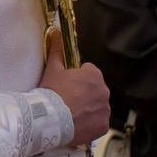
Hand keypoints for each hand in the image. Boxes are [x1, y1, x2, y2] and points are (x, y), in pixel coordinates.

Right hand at [38, 27, 109, 146]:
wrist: (51, 120)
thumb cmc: (52, 92)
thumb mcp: (52, 69)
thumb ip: (57, 50)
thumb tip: (56, 31)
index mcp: (94, 75)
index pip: (88, 72)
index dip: (76, 78)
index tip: (66, 85)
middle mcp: (104, 91)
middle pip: (94, 90)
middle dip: (84, 93)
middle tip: (67, 99)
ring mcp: (105, 110)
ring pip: (97, 106)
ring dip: (88, 108)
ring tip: (71, 113)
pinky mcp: (103, 126)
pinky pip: (98, 121)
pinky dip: (90, 123)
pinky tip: (76, 123)